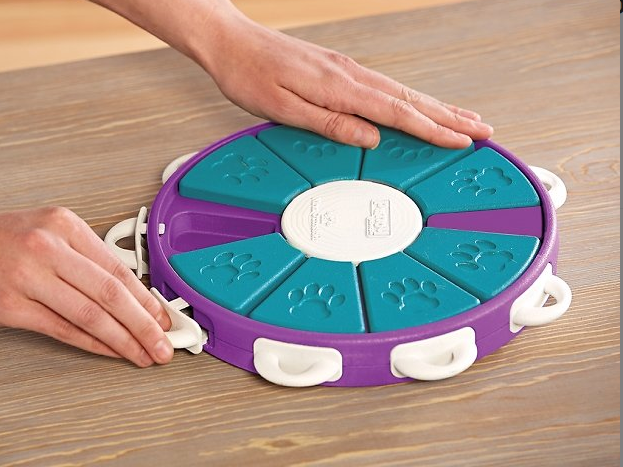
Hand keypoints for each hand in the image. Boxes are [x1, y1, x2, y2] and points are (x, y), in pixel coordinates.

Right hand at [0, 207, 172, 366]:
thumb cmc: (12, 239)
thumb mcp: (55, 233)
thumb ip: (91, 259)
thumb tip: (136, 295)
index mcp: (66, 227)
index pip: (119, 270)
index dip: (147, 299)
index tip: (165, 318)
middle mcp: (48, 249)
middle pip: (110, 294)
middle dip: (144, 325)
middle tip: (164, 344)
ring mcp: (27, 278)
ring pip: (90, 316)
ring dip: (124, 340)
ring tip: (144, 354)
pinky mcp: (10, 306)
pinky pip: (62, 330)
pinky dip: (93, 344)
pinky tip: (112, 351)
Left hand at [197, 4, 493, 148]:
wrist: (232, 42)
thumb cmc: (250, 76)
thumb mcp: (282, 109)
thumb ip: (328, 123)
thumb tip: (369, 138)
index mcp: (339, 87)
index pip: (397, 112)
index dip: (432, 129)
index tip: (461, 141)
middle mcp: (350, 75)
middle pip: (411, 99)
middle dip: (450, 117)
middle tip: (483, 130)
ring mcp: (347, 70)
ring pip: (403, 91)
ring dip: (437, 107)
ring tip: (464, 118)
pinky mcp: (340, 70)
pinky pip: (387, 87)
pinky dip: (411, 99)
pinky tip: (418, 105)